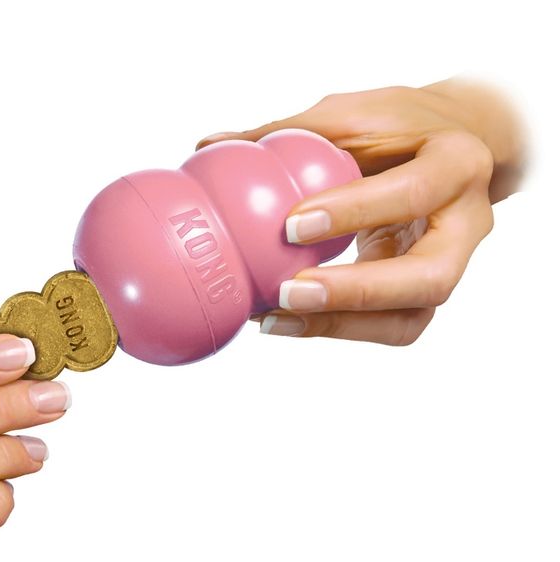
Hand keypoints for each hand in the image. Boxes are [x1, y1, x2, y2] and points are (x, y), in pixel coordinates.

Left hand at [196, 77, 528, 345]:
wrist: (456, 149)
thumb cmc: (401, 127)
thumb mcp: (354, 115)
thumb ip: (291, 132)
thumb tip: (209, 146)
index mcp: (457, 164)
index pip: (412, 192)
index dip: (353, 211)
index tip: (289, 224)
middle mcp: (468, 224)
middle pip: (429, 278)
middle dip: (355, 292)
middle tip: (289, 293)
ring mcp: (452, 267)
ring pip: (409, 319)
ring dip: (340, 326)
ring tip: (275, 319)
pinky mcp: (424, 295)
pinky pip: (388, 327)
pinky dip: (336, 329)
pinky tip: (284, 321)